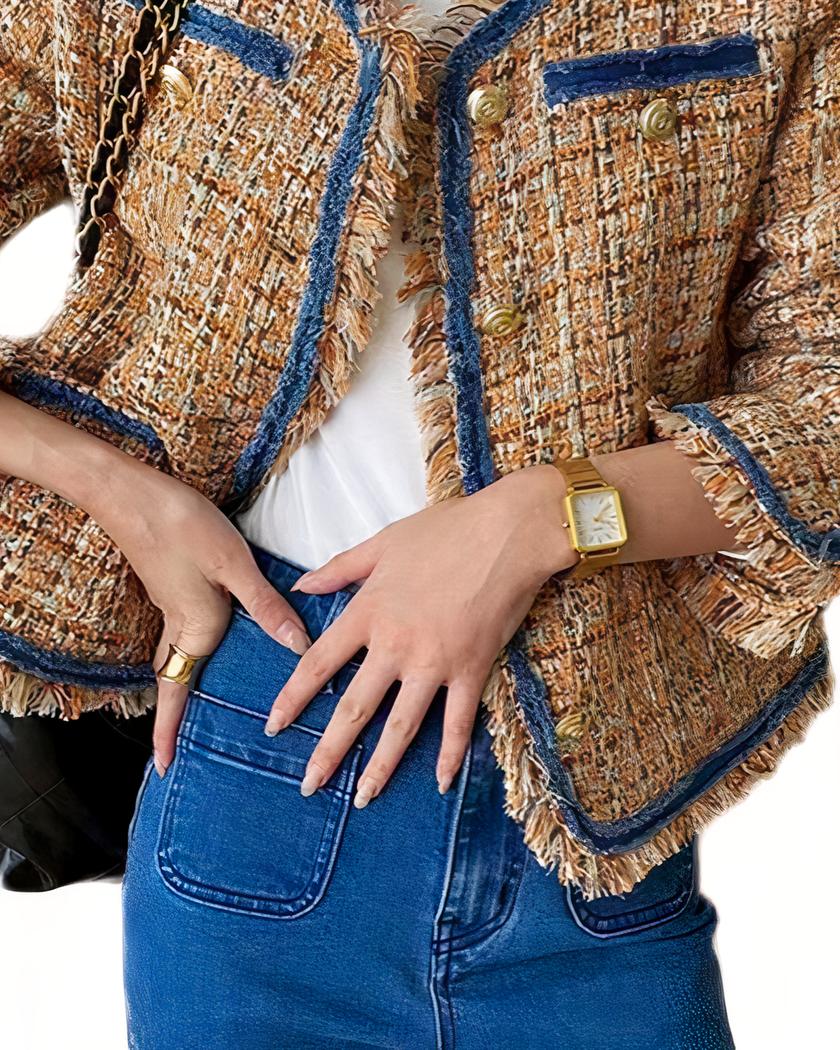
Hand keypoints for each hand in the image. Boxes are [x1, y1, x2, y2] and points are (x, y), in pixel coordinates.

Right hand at [87, 457, 311, 777]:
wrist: (130, 491)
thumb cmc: (182, 526)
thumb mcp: (234, 565)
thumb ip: (266, 607)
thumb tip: (298, 647)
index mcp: (197, 628)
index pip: (177, 692)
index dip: (168, 731)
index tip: (165, 766)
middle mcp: (181, 625)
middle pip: (175, 680)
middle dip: (176, 715)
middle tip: (182, 744)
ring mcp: (171, 606)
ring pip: (178, 656)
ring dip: (185, 683)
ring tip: (201, 704)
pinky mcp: (172, 586)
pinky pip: (182, 632)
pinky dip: (193, 649)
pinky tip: (218, 640)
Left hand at [264, 464, 575, 804]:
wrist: (508, 532)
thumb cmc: (447, 529)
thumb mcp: (384, 542)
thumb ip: (340, 568)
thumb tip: (301, 586)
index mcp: (368, 611)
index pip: (319, 664)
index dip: (293, 698)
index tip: (273, 725)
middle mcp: (395, 644)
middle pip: (354, 708)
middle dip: (328, 751)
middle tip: (310, 785)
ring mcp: (435, 661)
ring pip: (401, 726)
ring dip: (380, 766)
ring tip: (363, 798)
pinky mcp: (472, 668)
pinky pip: (458, 720)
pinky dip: (449, 753)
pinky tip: (439, 782)